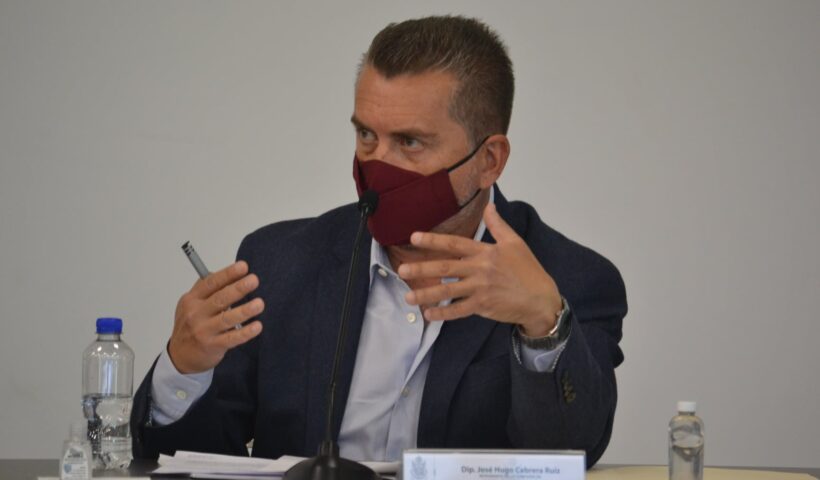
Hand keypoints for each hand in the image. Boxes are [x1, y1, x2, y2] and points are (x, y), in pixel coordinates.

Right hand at [168, 261, 264, 373]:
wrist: (180, 356)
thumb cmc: (190, 326)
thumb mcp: (190, 304)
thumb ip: (206, 289)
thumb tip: (228, 273)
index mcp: (192, 300)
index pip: (210, 283)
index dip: (227, 274)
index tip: (243, 267)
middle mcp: (196, 314)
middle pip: (219, 299)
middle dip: (238, 288)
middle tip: (253, 280)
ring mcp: (204, 331)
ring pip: (227, 318)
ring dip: (245, 311)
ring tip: (259, 304)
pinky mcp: (212, 345)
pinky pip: (232, 338)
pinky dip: (245, 332)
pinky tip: (257, 326)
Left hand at [397, 203, 561, 336]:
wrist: (541, 299)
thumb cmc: (528, 270)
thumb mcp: (515, 243)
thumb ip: (498, 225)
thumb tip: (490, 206)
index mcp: (486, 252)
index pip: (455, 243)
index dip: (433, 240)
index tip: (414, 237)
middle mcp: (480, 269)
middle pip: (446, 268)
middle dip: (422, 269)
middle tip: (402, 270)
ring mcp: (481, 289)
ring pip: (448, 292)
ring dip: (427, 294)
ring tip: (408, 297)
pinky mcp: (483, 306)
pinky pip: (458, 311)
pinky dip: (443, 314)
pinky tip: (429, 314)